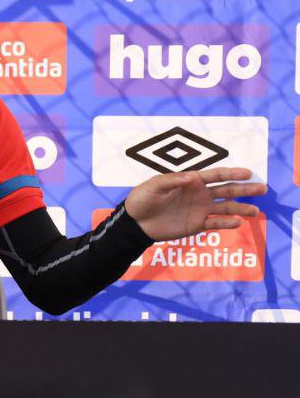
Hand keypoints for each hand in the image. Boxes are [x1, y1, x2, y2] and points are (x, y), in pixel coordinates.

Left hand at [124, 167, 266, 241]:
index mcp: (191, 181)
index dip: (232, 173)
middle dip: (244, 189)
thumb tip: (191, 178)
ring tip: (256, 211)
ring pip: (226, 208)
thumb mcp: (153, 186)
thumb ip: (172, 180)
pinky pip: (216, 223)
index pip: (215, 175)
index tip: (248, 173)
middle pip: (226, 190)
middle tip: (262, 188)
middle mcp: (200, 194)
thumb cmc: (143, 198)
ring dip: (241, 208)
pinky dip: (227, 223)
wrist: (136, 221)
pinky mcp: (197, 224)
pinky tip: (238, 222)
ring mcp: (200, 209)